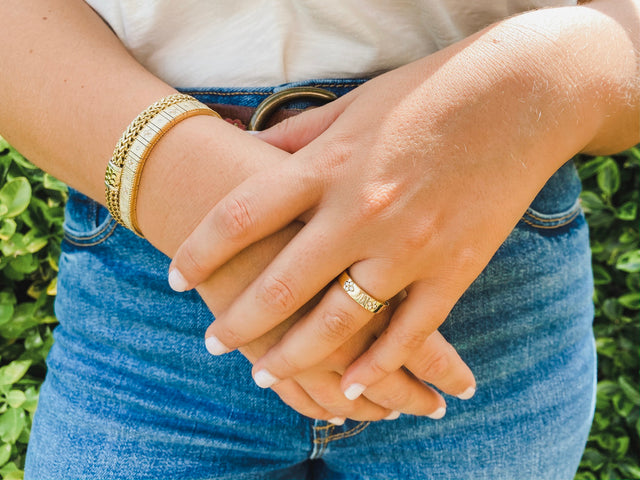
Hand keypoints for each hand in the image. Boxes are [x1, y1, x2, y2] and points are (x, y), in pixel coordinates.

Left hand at [169, 19, 595, 399]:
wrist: (520, 95)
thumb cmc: (428, 94)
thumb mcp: (352, 107)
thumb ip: (297, 138)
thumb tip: (251, 155)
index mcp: (329, 166)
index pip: (241, 218)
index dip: (200, 252)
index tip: (177, 278)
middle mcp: (361, 212)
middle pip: (280, 284)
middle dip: (238, 323)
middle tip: (213, 343)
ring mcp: (409, 246)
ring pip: (339, 322)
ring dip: (294, 355)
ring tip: (264, 372)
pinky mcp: (454, 269)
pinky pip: (408, 332)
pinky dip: (377, 366)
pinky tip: (350, 388)